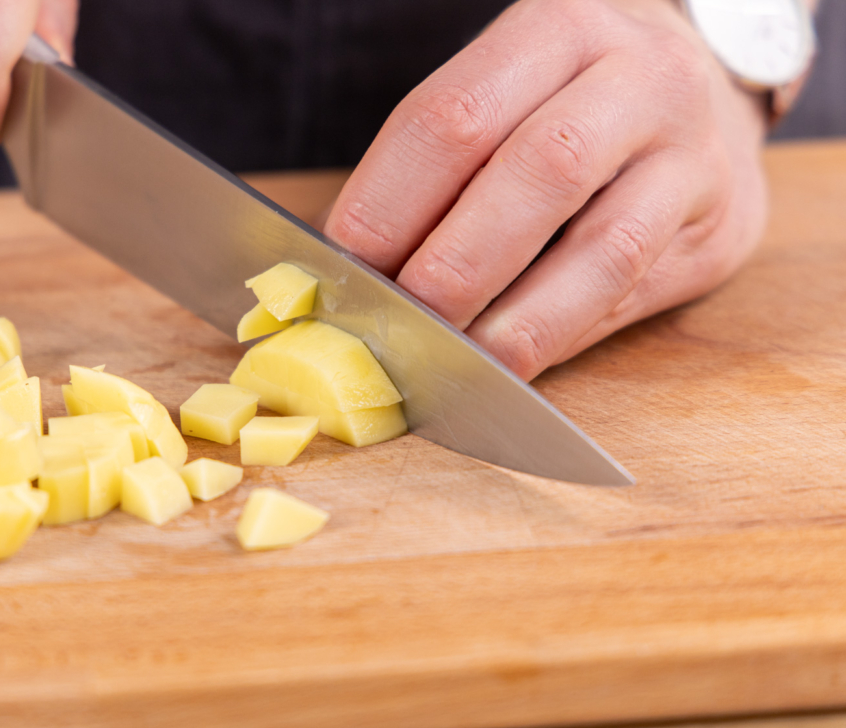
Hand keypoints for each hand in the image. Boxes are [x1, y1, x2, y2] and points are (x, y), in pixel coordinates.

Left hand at [325, 0, 768, 380]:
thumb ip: (440, 162)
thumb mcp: (509, 85)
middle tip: (394, 324)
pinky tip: (507, 364)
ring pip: (603, 251)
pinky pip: (630, 298)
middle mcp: (640, 82)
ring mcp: (692, 158)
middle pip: (538, 173)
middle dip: (453, 265)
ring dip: (515, 323)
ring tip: (451, 364)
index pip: (454, 116)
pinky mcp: (717, 232)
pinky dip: (558, 338)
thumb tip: (353, 267)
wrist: (708, 83)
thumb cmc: (569, 95)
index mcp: (560, 28)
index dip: (387, 201)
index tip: (340, 266)